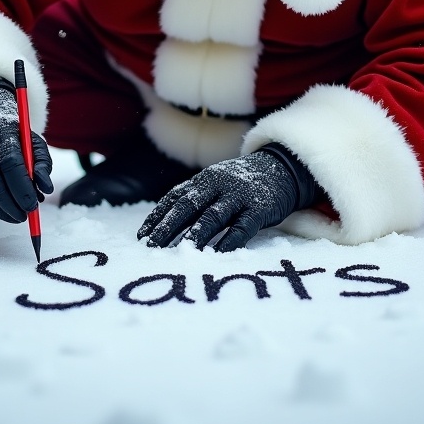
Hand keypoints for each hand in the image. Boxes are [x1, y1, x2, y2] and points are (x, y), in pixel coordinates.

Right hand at [0, 76, 52, 223]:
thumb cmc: (14, 136)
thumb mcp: (32, 142)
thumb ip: (43, 164)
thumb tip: (46, 189)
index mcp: (2, 130)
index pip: (11, 161)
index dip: (22, 187)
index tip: (33, 206)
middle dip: (8, 201)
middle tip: (22, 216)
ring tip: (13, 216)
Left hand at [137, 144, 317, 252]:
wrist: (282, 168)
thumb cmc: (241, 183)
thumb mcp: (216, 183)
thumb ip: (195, 198)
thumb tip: (164, 226)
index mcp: (203, 179)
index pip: (174, 197)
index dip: (157, 217)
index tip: (141, 236)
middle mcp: (218, 184)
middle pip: (188, 206)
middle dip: (168, 227)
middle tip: (152, 248)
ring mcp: (238, 195)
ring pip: (212, 216)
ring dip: (195, 235)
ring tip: (181, 252)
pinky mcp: (259, 209)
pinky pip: (241, 228)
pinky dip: (228, 241)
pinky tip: (216, 255)